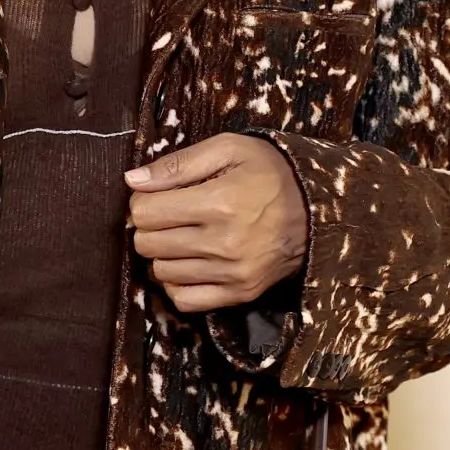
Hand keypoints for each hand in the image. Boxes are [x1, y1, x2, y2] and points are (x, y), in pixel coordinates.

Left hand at [124, 132, 307, 312]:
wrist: (318, 209)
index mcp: (219, 202)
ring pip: (162, 273)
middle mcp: (223, 243)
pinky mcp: (240, 293)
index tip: (157, 195)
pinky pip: (185, 300)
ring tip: (182, 235)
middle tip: (168, 214)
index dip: (143, 201)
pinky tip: (187, 263)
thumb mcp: (228, 149)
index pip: (145, 213)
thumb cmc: (269, 171)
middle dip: (149, 227)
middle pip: (148, 244)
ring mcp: (232, 273)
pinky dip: (177, 283)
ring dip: (163, 254)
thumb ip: (177, 163)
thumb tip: (132, 180)